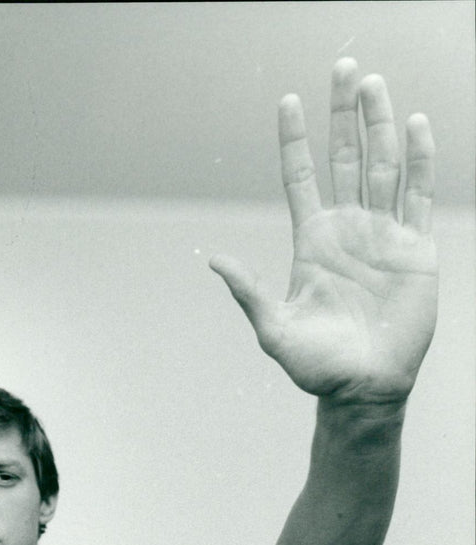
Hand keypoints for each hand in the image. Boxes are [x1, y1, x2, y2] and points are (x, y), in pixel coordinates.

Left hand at [211, 59, 437, 403]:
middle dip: (344, 113)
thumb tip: (213, 260)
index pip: (301, 177)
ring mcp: (383, 235)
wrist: (364, 390)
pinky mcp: (415, 250)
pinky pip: (418, 196)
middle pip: (345, 157)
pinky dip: (420, 160)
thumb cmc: (316, 367)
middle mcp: (348, 229)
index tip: (288, 100)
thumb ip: (248, 293)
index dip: (295, 140)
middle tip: (344, 65)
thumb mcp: (273, 330)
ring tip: (374, 83)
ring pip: (383, 165)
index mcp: (312, 242)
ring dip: (379, 124)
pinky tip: (415, 124)